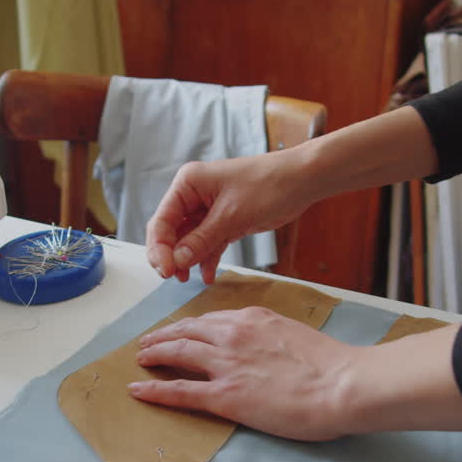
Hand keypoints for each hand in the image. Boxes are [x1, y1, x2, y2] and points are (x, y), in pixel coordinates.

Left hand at [127, 309, 461, 439]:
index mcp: (253, 318)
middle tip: (147, 343)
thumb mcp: (294, 334)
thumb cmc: (331, 365)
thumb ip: (270, 336)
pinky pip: (179, 390)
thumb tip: (261, 345)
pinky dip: (154, 389)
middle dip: (163, 336)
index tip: (178, 330)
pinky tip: (137, 389)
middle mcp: (233, 335)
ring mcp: (226, 365)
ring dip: (153, 354)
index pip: (210, 319)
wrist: (342, 384)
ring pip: (177, 353)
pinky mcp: (225, 395)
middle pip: (186, 331)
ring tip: (140, 359)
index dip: (188, 326)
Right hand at [145, 152, 312, 283]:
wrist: (302, 181)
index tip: (166, 271)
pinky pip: (207, 244)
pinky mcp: (224, 221)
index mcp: (188, 184)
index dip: (159, 248)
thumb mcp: (231, 217)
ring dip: (187, 260)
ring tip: (187, 279)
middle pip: (171, 232)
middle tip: (173, 277)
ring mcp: (208, 209)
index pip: (162, 220)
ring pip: (188, 240)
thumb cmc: (268, 186)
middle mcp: (194, 195)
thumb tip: (176, 261)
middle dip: (171, 256)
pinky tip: (207, 276)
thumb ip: (201, 240)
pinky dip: (206, 259)